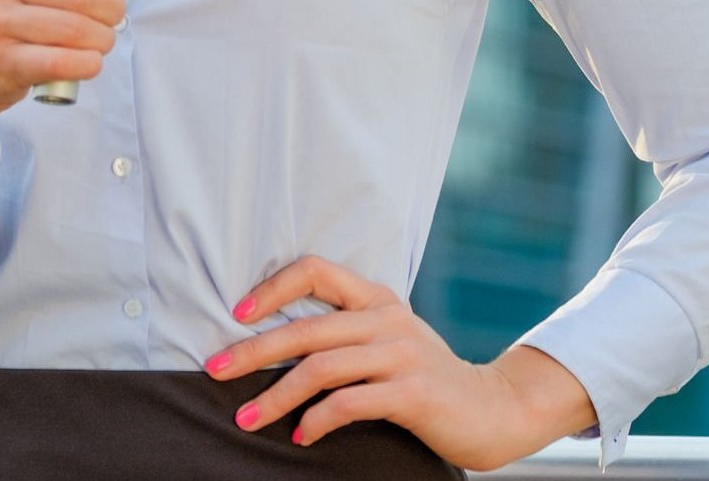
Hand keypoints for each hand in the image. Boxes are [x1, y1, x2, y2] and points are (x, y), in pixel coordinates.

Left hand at [204, 255, 591, 472]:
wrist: (493, 409)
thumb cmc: (428, 378)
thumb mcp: (391, 340)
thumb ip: (348, 333)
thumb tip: (276, 344)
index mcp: (378, 299)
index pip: (317, 270)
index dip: (273, 288)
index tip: (236, 315)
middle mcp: (387, 319)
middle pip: (306, 329)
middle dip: (253, 352)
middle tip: (214, 371)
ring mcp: (402, 354)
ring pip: (320, 369)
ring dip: (275, 397)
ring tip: (246, 419)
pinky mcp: (412, 392)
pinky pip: (348, 403)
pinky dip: (316, 421)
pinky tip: (301, 437)